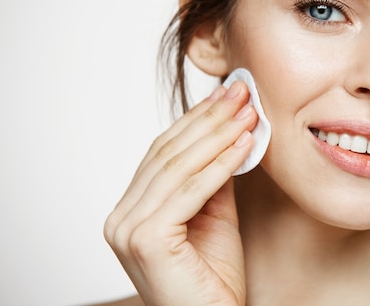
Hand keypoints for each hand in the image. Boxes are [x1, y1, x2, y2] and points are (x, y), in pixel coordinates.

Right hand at [104, 81, 257, 305]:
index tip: (226, 94)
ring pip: (179, 167)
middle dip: (209, 118)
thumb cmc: (214, 279)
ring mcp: (128, 229)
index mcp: (131, 210)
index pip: (163, 152)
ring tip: (249, 112)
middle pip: (168, 153)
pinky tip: (246, 144)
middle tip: (241, 91)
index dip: (196, 119)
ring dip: (219, 134)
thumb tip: (229, 133)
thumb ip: (213, 179)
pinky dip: (222, 164)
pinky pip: (192, 191)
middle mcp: (121, 218)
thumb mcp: (214, 216)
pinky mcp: (147, 240)